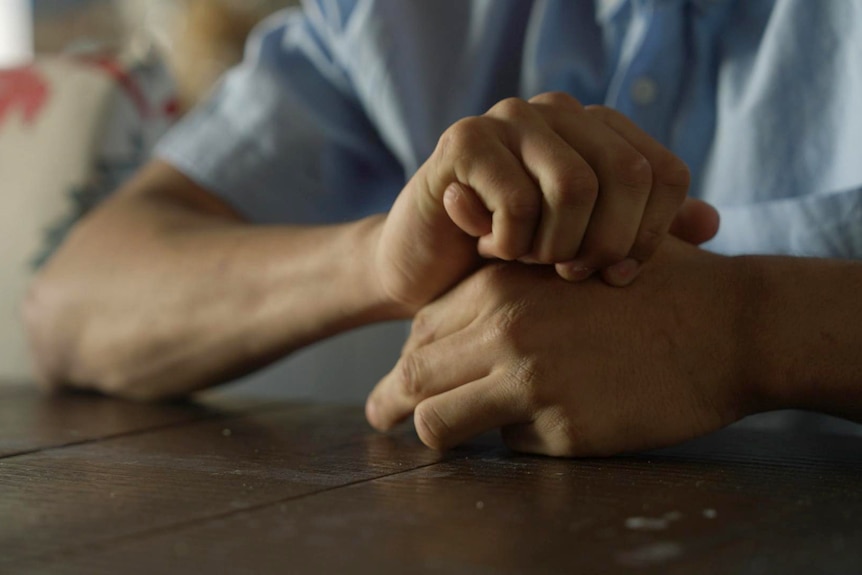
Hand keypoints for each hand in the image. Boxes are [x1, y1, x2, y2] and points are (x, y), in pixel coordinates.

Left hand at [366, 238, 756, 456]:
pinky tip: (552, 424)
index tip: (403, 376)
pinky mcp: (565, 429)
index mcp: (501, 283)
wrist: (730, 325)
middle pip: (414, 373)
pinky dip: (520, 439)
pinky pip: (513, 445)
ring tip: (439, 437)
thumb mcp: (570, 258)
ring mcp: (532, 381)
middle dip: (391, 400)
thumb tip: (443, 306)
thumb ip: (507, 272)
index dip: (409, 355)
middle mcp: (505, 329)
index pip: (421, 327)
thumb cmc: (651, 285)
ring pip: (439, 421)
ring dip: (435, 431)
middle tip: (381, 414)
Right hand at [374, 92, 717, 314]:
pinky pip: (518, 202)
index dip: (653, 235)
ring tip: (525, 257)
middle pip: (629, 177)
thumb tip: (712, 223)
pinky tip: (486, 244)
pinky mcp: (465, 140)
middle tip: (570, 274)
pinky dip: (509, 243)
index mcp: (598, 130)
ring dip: (553, 246)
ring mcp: (510, 118)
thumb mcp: (586, 252)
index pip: (664, 173)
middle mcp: (559, 113)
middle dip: (605, 246)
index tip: (619, 274)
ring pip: (576, 187)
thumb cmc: (512, 260)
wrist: (429, 271)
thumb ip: (645, 235)